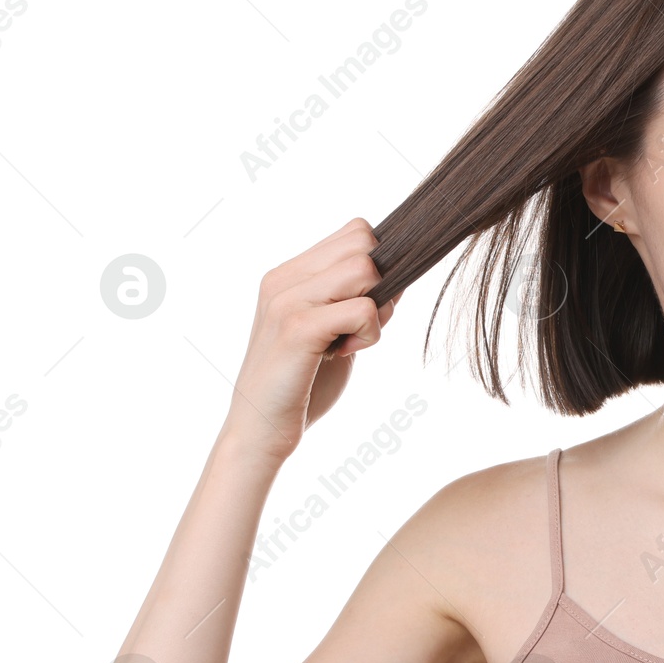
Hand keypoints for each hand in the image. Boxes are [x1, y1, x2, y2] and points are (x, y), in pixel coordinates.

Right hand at [220, 217, 398, 462]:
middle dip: (381, 285)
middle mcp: (284, 278)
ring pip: (366, 270)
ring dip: (376, 311)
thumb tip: (403, 272)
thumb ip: (357, 299)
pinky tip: (342, 355)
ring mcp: (288, 300)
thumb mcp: (333, 331)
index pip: (355, 232)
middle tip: (359, 327)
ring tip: (349, 341)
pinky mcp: (298, 328)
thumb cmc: (302, 384)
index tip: (363, 309)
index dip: (378, 267)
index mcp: (289, 274)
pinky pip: (364, 310)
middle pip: (364, 242)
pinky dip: (369, 335)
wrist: (260, 430)